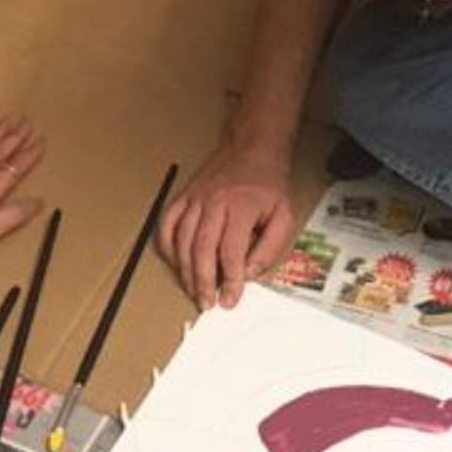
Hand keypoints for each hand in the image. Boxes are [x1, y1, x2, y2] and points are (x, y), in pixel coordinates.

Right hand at [159, 142, 297, 309]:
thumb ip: (270, 247)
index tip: (229, 300)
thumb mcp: (284, 215)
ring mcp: (195, 199)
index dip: (229, 280)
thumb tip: (249, 274)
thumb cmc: (269, 184)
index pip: (231, 252)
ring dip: (185, 270)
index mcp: (241, 207)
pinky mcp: (183, 196)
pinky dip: (167, 247)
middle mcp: (214, 203)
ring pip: (182, 240)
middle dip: (202, 282)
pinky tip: (176, 263)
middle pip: (201, 249)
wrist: (252, 148)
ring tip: (192, 290)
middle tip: (206, 303)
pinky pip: (167, 225)